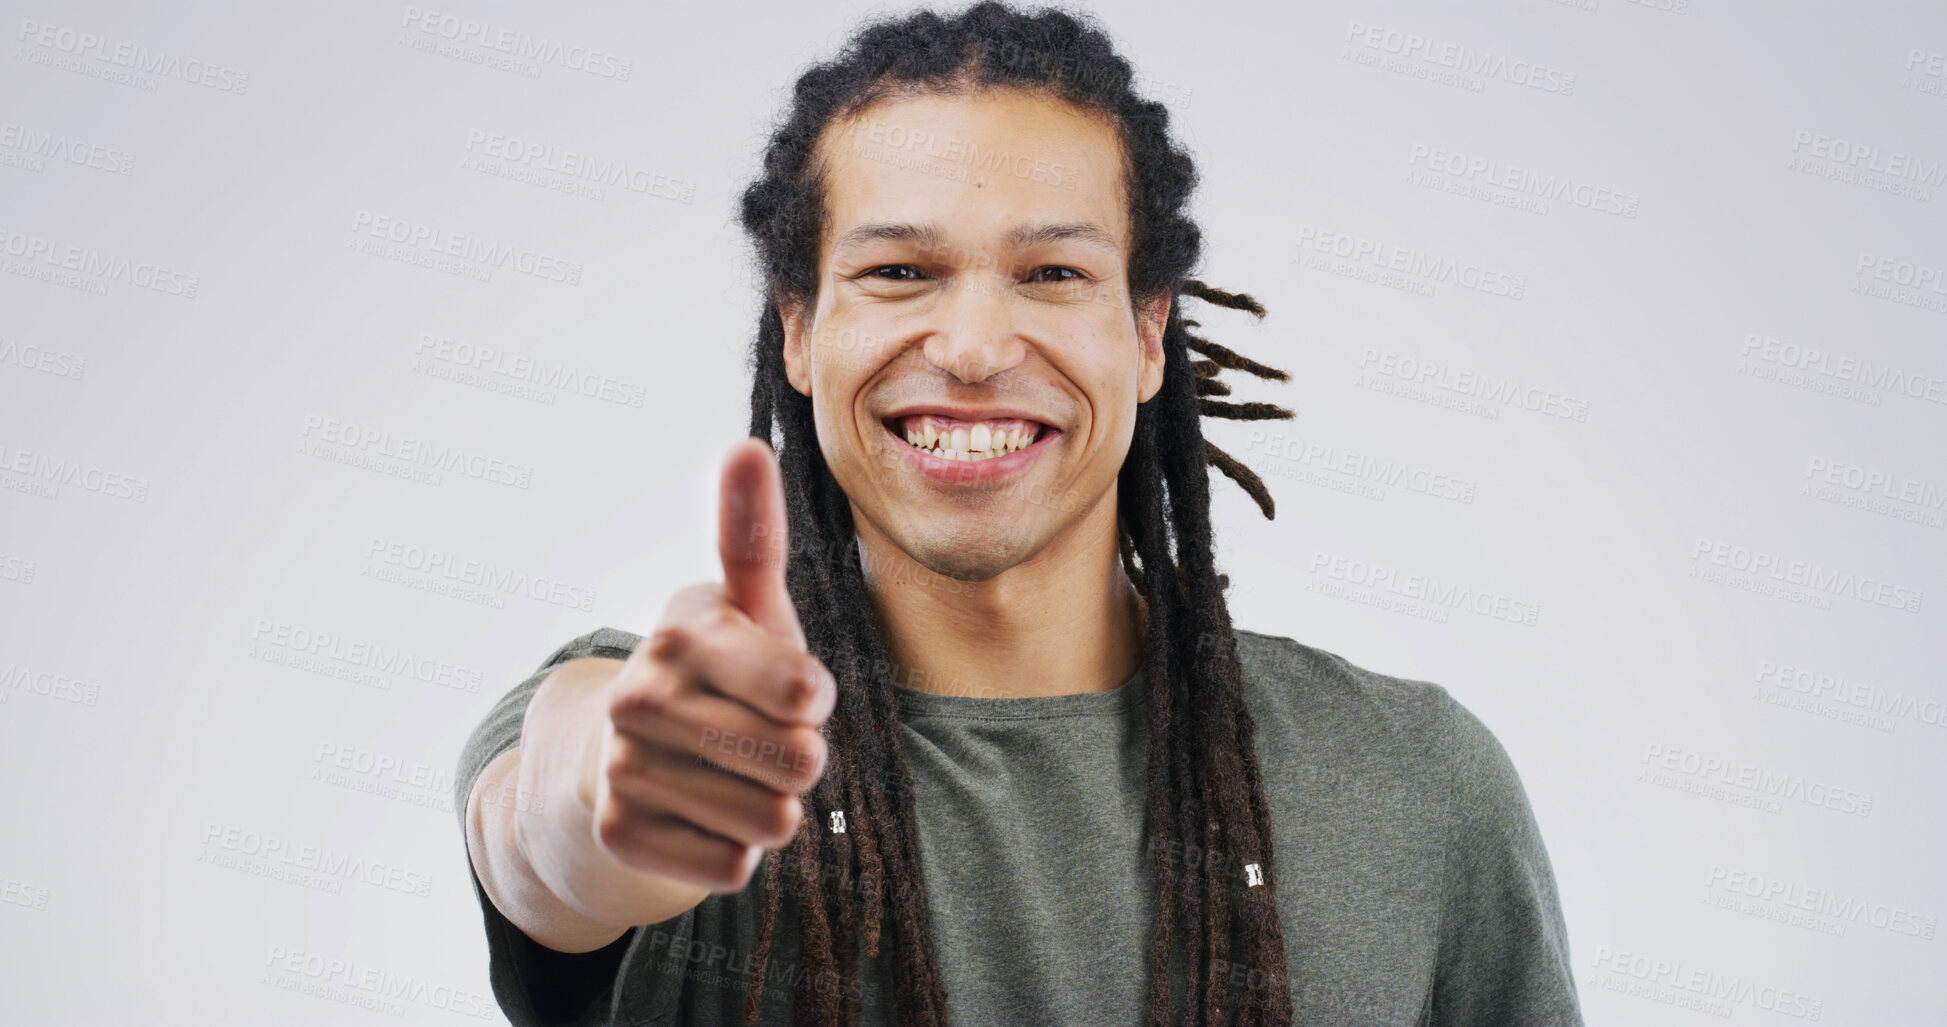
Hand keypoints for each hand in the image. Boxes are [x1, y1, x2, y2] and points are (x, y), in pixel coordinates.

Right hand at [590, 437, 835, 892]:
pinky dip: (735, 851)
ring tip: (734, 777)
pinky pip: (733, 867)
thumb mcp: (747, 605)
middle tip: (761, 739)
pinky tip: (704, 815)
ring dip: (771, 808)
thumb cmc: (717, 672)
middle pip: (799, 763)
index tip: (792, 689)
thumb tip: (746, 445)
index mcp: (684, 633)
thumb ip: (753, 535)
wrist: (616, 756)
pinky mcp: (619, 833)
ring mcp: (623, 768)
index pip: (807, 691)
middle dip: (799, 760)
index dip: (815, 700)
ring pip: (772, 822)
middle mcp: (641, 697)